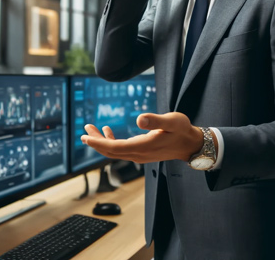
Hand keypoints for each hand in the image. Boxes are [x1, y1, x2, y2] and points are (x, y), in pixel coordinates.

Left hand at [81, 112, 202, 162]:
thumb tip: (139, 119)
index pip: (115, 147)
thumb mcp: (171, 121)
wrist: (190, 144)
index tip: (86, 137)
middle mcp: (139, 154)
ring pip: (114, 151)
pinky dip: (111, 141)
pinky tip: (107, 131)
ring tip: (90, 129)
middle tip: (84, 131)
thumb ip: (155, 120)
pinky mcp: (141, 152)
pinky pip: (121, 149)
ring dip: (101, 141)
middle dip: (96, 142)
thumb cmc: (182, 130)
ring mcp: (139, 155)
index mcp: (143, 146)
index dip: (99, 142)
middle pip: (111, 151)